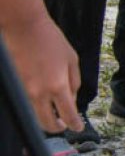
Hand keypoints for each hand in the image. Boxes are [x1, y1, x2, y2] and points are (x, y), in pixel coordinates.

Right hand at [4, 15, 82, 132]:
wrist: (24, 28)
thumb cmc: (50, 40)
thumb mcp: (71, 59)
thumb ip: (74, 82)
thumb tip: (71, 100)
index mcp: (58, 85)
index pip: (68, 115)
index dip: (74, 124)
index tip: (78, 128)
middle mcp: (39, 93)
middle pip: (47, 123)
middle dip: (57, 127)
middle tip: (64, 125)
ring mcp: (23, 91)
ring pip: (34, 116)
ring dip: (45, 119)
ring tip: (54, 114)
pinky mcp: (15, 87)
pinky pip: (25, 104)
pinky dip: (34, 107)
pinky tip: (41, 101)